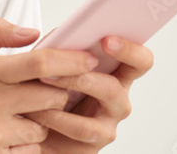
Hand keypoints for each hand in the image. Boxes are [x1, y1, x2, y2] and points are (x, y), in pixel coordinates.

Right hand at [0, 18, 96, 152]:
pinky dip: (27, 143)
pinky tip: (7, 137)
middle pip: (52, 95)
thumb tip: (33, 32)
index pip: (39, 62)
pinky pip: (33, 148)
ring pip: (45, 124)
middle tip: (49, 91)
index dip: (70, 59)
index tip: (88, 58)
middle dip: (58, 93)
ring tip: (16, 116)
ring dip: (41, 121)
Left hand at [19, 36, 153, 151]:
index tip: (107, 40)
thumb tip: (63, 34)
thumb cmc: (48, 91)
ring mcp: (109, 121)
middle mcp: (118, 97)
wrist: (37, 130)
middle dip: (86, 72)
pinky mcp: (95, 142)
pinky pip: (81, 128)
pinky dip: (57, 116)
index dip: (130, 49)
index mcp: (114, 73)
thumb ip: (63, 47)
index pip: (139, 60)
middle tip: (63, 63)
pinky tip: (38, 109)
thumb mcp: (54, 64)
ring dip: (69, 87)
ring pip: (99, 104)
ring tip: (42, 80)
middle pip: (119, 85)